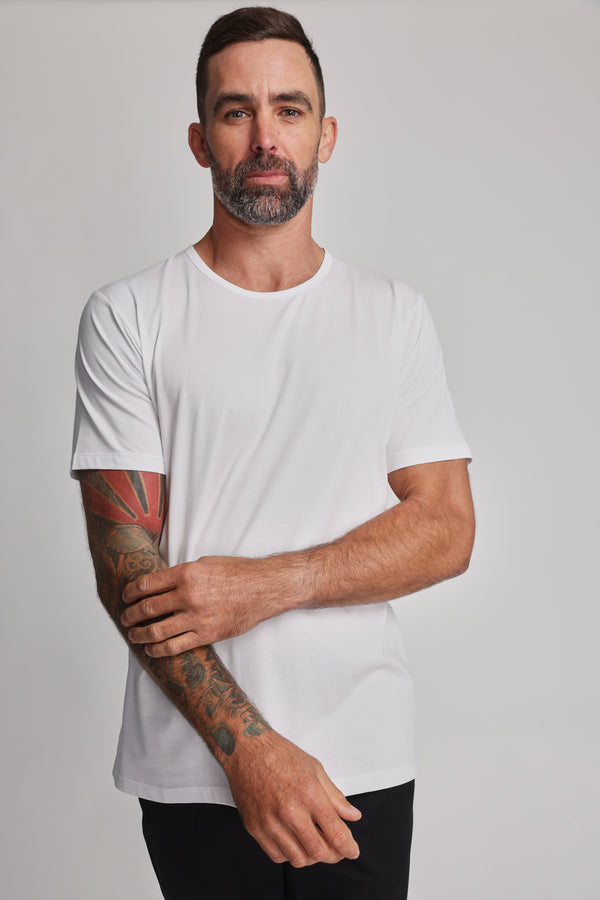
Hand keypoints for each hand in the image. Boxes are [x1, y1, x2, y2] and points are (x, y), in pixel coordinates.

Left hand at [121, 556, 291, 655]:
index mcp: (186, 573)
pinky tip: (151, 648)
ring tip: (133, 634)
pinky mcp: (207, 634)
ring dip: (139, 634)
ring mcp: (197, 617)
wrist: (265, 588)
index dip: (130, 592)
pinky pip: (175, 646)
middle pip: (147, 608)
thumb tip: (161, 583)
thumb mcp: (206, 563)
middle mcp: (188, 595)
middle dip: (131, 614)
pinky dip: (158, 649)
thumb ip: (182, 574)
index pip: (146, 584)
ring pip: (156, 631)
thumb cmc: (238, 573)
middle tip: (125, 617)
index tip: (126, 596)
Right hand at [225, 731, 361, 866]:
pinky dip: (290, 855)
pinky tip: (295, 843)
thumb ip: (335, 796)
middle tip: (337, 851)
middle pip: (319, 852)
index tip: (352, 851)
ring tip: (315, 845)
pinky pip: (277, 856)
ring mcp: (270, 822)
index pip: (336, 833)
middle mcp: (290, 812)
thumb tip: (353, 815)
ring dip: (312, 857)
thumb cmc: (280, 754)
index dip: (348, 848)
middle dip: (334, 856)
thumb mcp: (315, 769)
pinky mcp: (255, 828)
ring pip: (298, 859)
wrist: (246, 749)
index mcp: (309, 794)